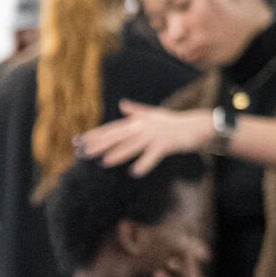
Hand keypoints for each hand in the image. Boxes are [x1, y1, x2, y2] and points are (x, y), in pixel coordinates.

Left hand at [76, 102, 214, 174]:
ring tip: (104, 163)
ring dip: (119, 154)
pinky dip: (145, 163)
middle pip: (117, 137)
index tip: (77, 142)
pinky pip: (154, 155)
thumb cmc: (173, 122)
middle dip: (99, 145)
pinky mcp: (167, 144)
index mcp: (138, 122)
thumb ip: (136, 111)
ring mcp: (155, 135)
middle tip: (81, 154)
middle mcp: (143, 127)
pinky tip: (135, 172)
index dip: (94, 135)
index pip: (111, 129)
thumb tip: (122, 104)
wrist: (198, 125)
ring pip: (133, 146)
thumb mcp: (154, 115)